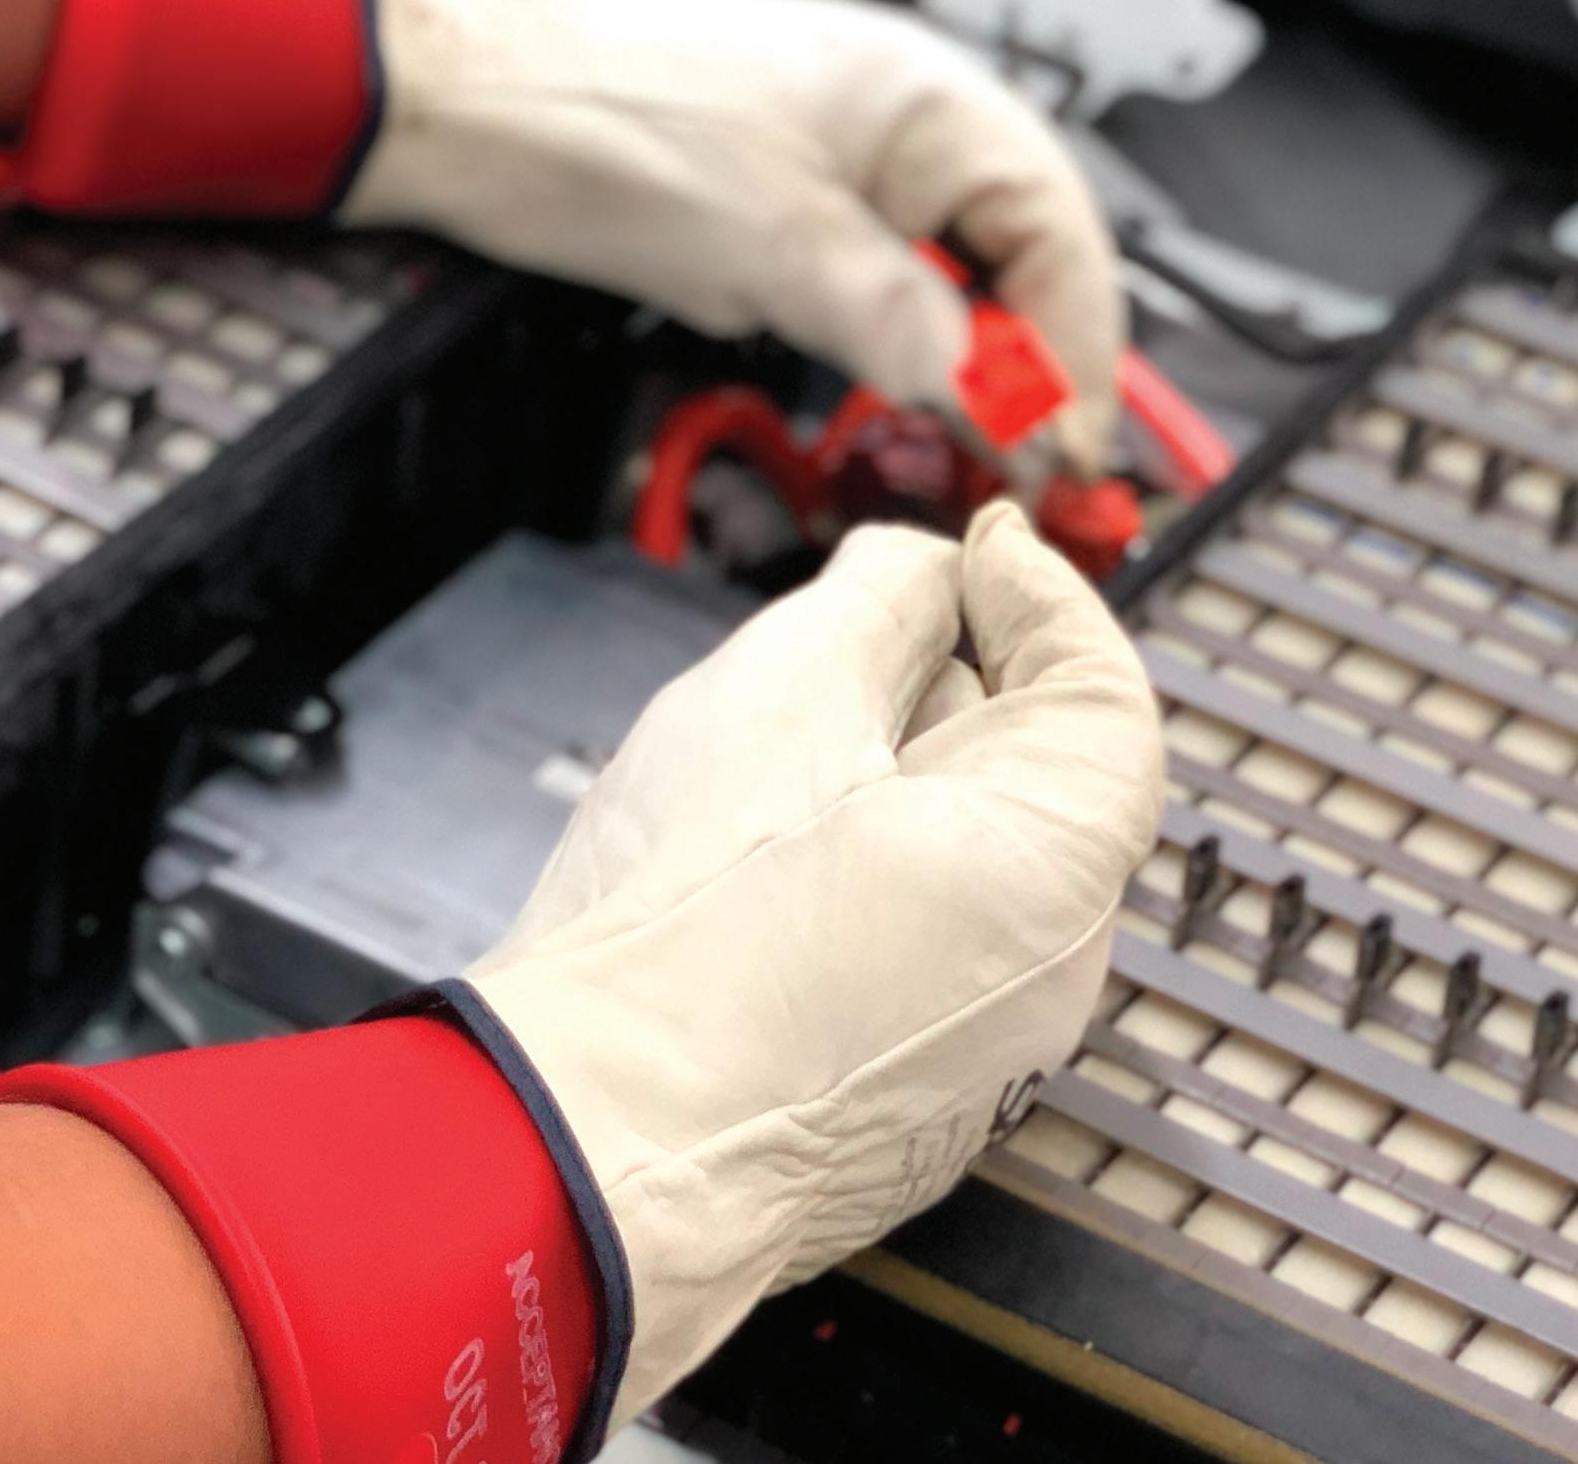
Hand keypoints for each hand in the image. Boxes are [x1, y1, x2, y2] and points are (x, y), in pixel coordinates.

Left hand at [340, 0, 1124, 473]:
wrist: (464, 91)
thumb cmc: (602, 117)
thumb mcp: (779, 249)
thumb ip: (904, 330)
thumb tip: (999, 404)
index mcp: (933, 102)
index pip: (1063, 239)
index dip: (1077, 356)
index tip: (1063, 453)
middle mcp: (898, 121)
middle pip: (1013, 260)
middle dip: (1021, 365)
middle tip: (1015, 469)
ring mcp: (834, 158)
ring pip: (935, 278)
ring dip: (949, 359)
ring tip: (950, 444)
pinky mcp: (770, 199)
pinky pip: (861, 275)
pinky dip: (876, 338)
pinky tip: (866, 387)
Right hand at [466, 503, 1163, 1421]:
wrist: (585, 1137)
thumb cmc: (684, 935)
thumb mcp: (783, 695)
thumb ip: (878, 597)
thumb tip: (924, 567)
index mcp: (1056, 870)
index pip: (1100, 695)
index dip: (1035, 596)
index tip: (971, 547)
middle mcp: (1045, 980)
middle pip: (1017, 778)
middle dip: (928, 693)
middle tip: (822, 644)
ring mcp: (975, 1064)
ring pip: (949, 869)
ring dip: (872, 794)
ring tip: (747, 775)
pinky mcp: (893, 1111)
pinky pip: (898, 958)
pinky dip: (840, 893)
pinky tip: (733, 882)